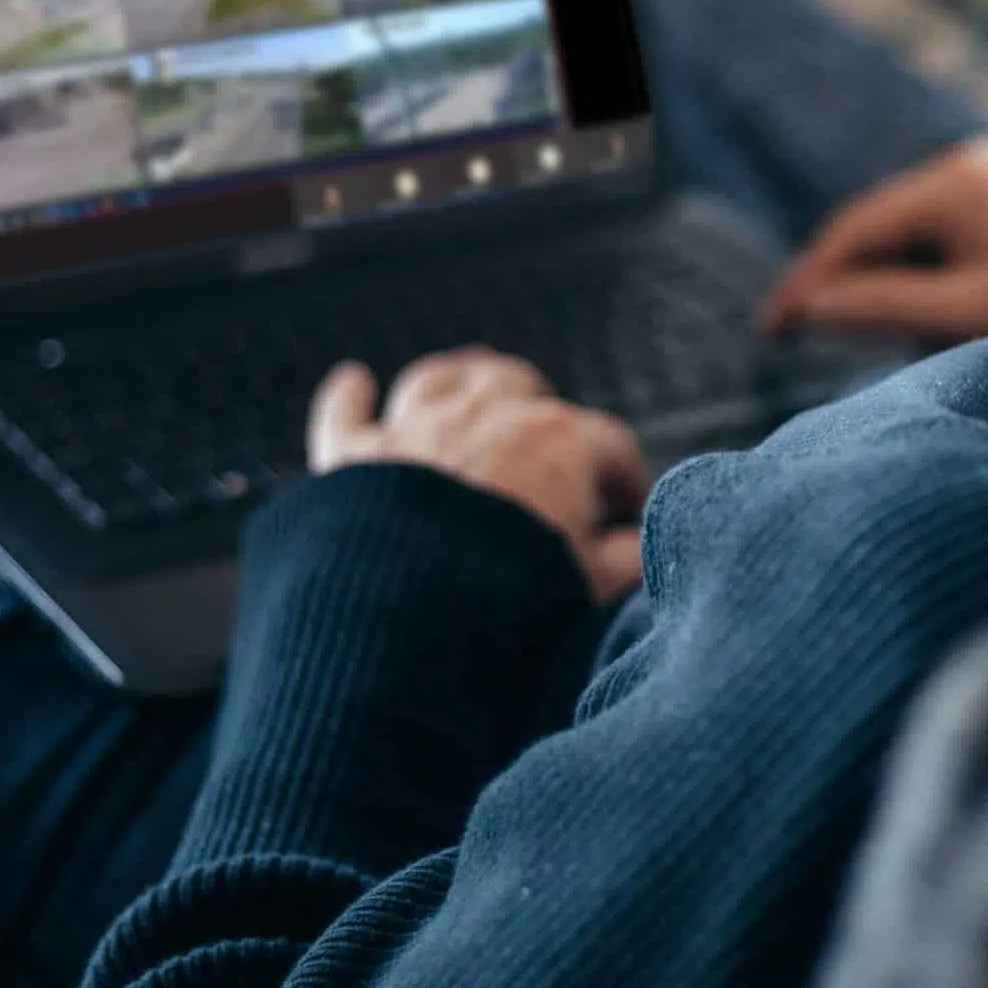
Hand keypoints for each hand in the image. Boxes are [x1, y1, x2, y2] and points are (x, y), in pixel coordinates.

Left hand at [309, 350, 649, 603]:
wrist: (411, 608)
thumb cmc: (514, 596)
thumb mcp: (591, 583)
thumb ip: (625, 560)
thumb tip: (640, 549)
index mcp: (559, 441)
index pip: (608, 446)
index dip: (624, 477)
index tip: (626, 506)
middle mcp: (488, 415)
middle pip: (520, 387)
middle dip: (538, 409)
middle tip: (546, 444)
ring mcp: (415, 429)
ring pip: (442, 378)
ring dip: (460, 380)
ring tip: (471, 385)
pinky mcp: (354, 457)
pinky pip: (346, 411)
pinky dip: (349, 396)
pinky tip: (352, 381)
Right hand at [758, 134, 987, 344]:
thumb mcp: (966, 314)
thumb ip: (882, 307)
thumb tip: (811, 306)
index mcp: (951, 183)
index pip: (853, 232)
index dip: (807, 282)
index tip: (772, 328)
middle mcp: (969, 165)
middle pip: (879, 225)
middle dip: (840, 279)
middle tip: (797, 331)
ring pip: (913, 230)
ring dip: (884, 277)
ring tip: (857, 329)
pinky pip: (948, 230)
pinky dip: (924, 268)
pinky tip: (918, 307)